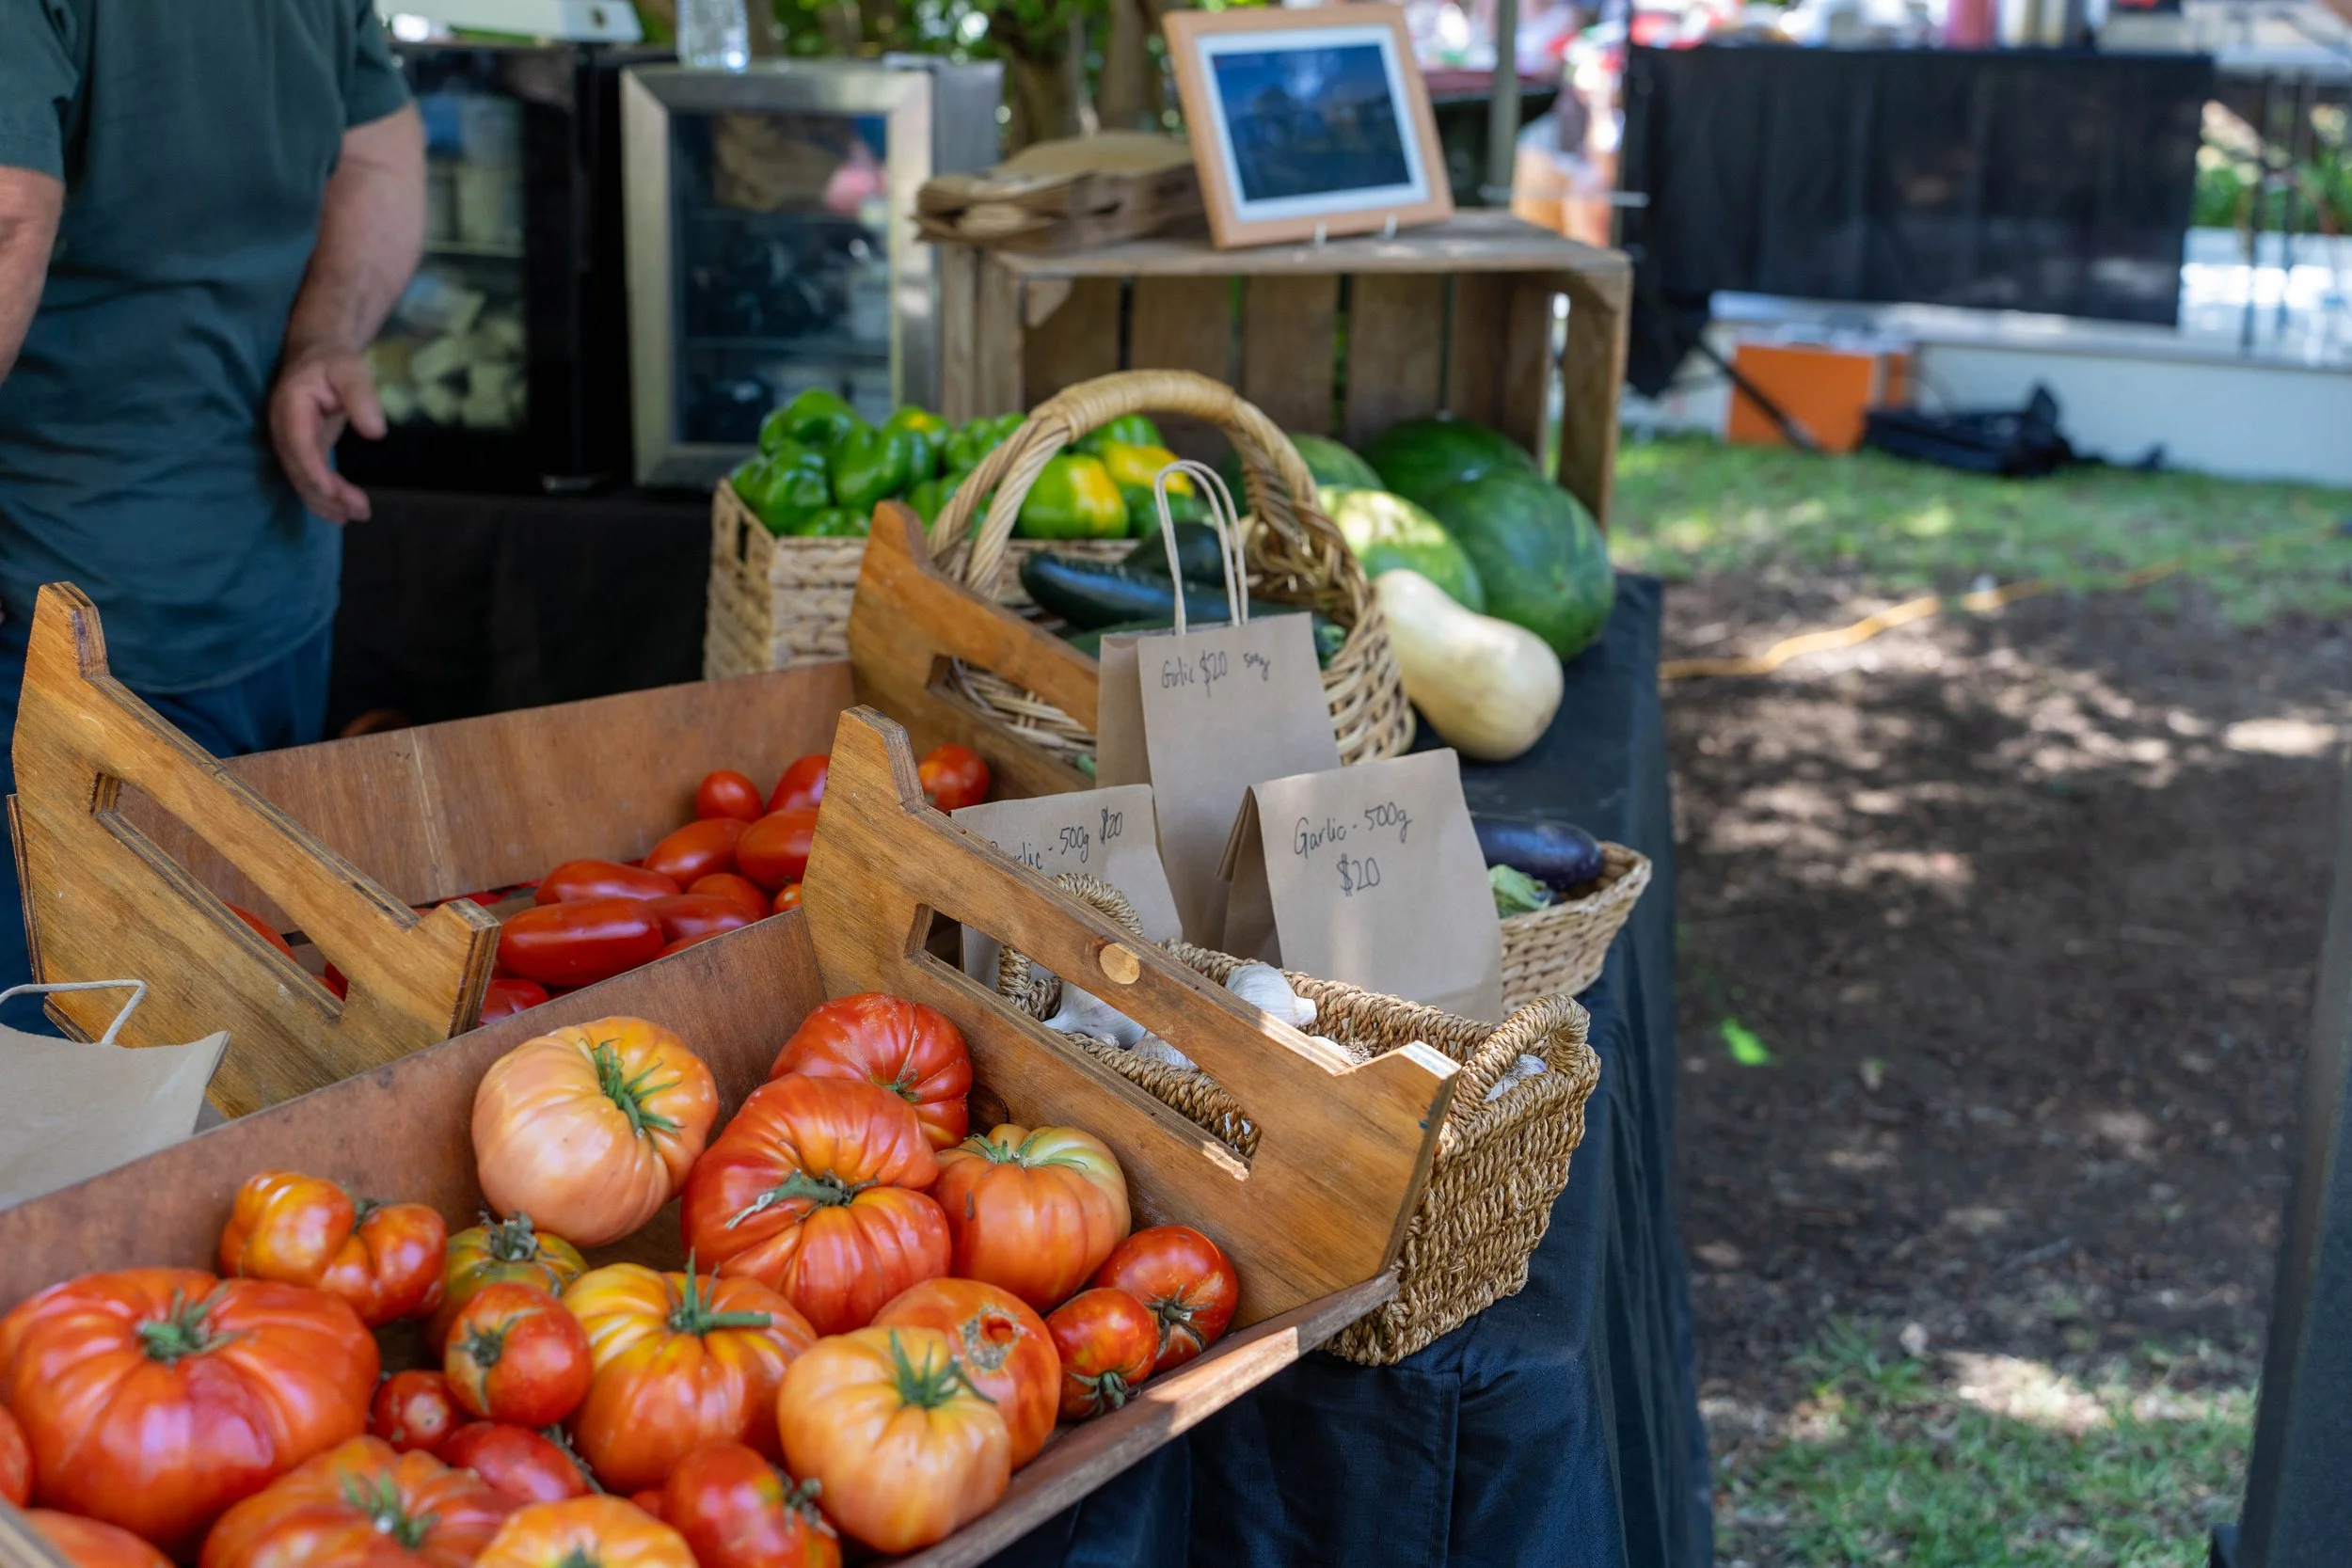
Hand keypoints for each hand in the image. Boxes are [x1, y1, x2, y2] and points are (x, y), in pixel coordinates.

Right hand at [269, 342, 382, 523]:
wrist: (317, 355)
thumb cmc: (334, 361)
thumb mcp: (351, 369)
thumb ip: (362, 397)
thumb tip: (375, 432)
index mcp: (290, 406)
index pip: (298, 444)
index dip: (314, 471)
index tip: (335, 492)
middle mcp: (284, 428)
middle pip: (299, 469)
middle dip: (327, 494)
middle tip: (360, 511)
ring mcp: (290, 441)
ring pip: (302, 480)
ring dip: (326, 502)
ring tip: (357, 516)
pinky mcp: (302, 450)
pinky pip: (308, 478)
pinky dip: (324, 498)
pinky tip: (343, 513)